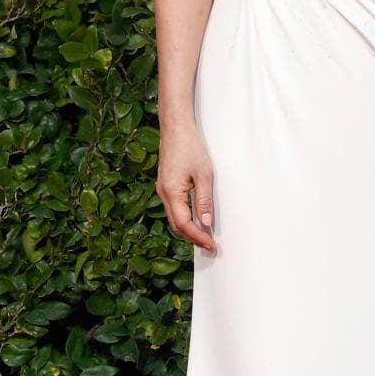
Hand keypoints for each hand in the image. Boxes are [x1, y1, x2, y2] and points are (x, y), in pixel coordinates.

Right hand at [156, 122, 217, 252]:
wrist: (175, 128)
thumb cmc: (190, 147)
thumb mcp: (204, 175)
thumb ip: (204, 200)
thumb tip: (206, 223)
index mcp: (171, 193)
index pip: (185, 225)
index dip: (199, 238)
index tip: (212, 246)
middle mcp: (163, 194)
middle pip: (176, 226)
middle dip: (193, 238)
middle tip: (210, 246)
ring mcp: (162, 190)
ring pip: (174, 218)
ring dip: (188, 230)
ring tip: (205, 237)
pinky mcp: (165, 185)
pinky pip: (174, 208)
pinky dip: (184, 218)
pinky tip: (196, 219)